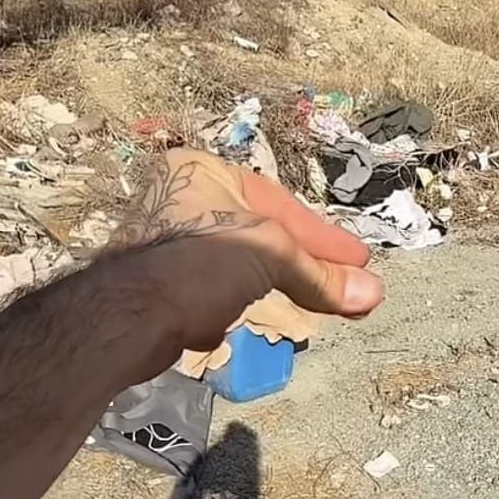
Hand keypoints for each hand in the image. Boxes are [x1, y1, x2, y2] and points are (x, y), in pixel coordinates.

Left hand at [110, 148, 383, 366]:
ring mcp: (163, 246)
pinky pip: (205, 295)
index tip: (357, 264)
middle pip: (258, 236)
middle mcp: (178, 200)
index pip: (278, 203)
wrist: (126, 317)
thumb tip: (371, 292)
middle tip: (343, 289)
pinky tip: (230, 326)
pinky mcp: (154, 288)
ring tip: (302, 309)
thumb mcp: (271, 256)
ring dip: (265, 290)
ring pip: (233, 268)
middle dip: (301, 267)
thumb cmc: (198, 263)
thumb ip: (319, 275)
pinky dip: (224, 309)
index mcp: (201, 172)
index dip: (323, 238)